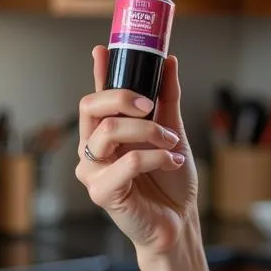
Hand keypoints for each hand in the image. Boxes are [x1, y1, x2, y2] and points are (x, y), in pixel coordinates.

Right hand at [76, 47, 198, 256]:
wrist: (179, 221)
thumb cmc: (170, 183)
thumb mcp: (172, 133)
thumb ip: (166, 100)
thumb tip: (168, 62)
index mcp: (106, 133)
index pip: (95, 96)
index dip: (97, 71)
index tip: (104, 49)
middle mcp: (92, 149)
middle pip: (91, 106)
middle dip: (123, 97)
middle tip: (152, 105)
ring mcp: (92, 171)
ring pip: (109, 131)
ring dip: (148, 131)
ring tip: (171, 141)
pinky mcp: (102, 192)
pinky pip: (127, 162)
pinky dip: (156, 157)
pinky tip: (172, 161)